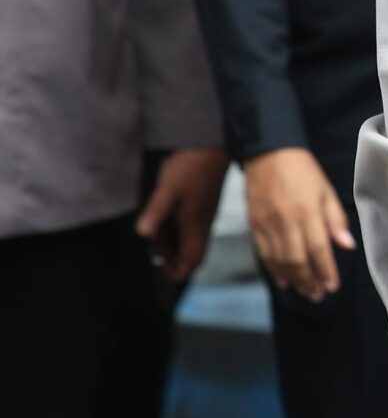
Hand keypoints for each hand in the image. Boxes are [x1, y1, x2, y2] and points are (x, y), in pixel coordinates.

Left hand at [135, 147, 226, 282]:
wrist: (214, 142)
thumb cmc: (192, 165)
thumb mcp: (169, 189)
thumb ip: (156, 212)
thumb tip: (143, 235)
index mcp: (196, 225)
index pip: (192, 262)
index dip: (177, 272)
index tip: (159, 275)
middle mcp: (202, 223)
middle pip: (190, 254)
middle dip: (171, 260)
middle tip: (151, 255)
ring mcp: (203, 213)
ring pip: (189, 240)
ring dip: (171, 245)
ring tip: (152, 238)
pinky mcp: (200, 202)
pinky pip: (188, 226)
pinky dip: (174, 231)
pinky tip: (161, 220)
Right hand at [244, 146, 354, 300]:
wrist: (267, 153)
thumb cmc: (302, 170)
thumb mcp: (326, 189)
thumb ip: (335, 218)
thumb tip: (347, 245)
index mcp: (307, 211)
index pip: (318, 248)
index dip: (326, 270)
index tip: (333, 286)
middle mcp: (285, 221)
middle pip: (297, 260)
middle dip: (309, 281)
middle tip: (319, 295)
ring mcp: (267, 225)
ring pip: (279, 261)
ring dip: (293, 280)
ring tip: (306, 292)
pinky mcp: (254, 225)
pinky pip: (264, 254)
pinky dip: (274, 270)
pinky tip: (284, 280)